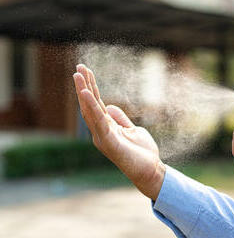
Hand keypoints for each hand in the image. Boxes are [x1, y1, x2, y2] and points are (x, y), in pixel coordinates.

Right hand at [73, 64, 164, 200]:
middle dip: (84, 86)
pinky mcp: (109, 143)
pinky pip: (99, 122)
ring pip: (90, 111)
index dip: (91, 88)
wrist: (150, 170)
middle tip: (79, 67)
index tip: (86, 71)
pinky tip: (86, 94)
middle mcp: (101, 131)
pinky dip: (92, 107)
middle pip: (90, 105)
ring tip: (78, 75)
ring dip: (84, 92)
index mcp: (107, 127)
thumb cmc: (141, 152)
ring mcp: (103, 137)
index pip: (96, 105)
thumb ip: (121, 119)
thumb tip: (110, 106)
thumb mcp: (132, 129)